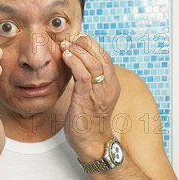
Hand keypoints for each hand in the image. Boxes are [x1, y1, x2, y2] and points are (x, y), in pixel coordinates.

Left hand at [60, 32, 120, 160]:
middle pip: (100, 56)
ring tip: (66, 43)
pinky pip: (82, 75)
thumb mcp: (92, 98)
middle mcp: (108, 87)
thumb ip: (89, 82)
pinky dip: (75, 62)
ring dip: (78, 50)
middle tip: (71, 36)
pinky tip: (66, 55)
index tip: (80, 37)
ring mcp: (99, 93)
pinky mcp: (87, 98)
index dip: (93, 45)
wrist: (92, 143)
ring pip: (92, 63)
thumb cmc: (89, 122)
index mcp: (112, 85)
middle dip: (86, 43)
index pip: (105, 57)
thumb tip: (78, 67)